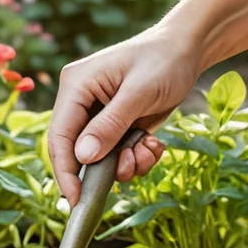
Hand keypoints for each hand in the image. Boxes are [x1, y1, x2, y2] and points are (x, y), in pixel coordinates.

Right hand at [47, 27, 201, 206]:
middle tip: (126, 176)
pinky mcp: (113, 124)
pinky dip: (134, 157)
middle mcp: (79, 101)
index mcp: (75, 86)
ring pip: (98, 157)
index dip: (65, 170)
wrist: (188, 49)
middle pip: (74, 151)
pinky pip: (115, 153)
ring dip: (125, 163)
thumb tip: (83, 157)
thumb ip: (109, 125)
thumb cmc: (163, 60)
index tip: (75, 199)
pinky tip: (152, 144)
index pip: (59, 136)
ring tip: (148, 150)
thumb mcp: (138, 93)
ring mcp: (96, 114)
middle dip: (101, 169)